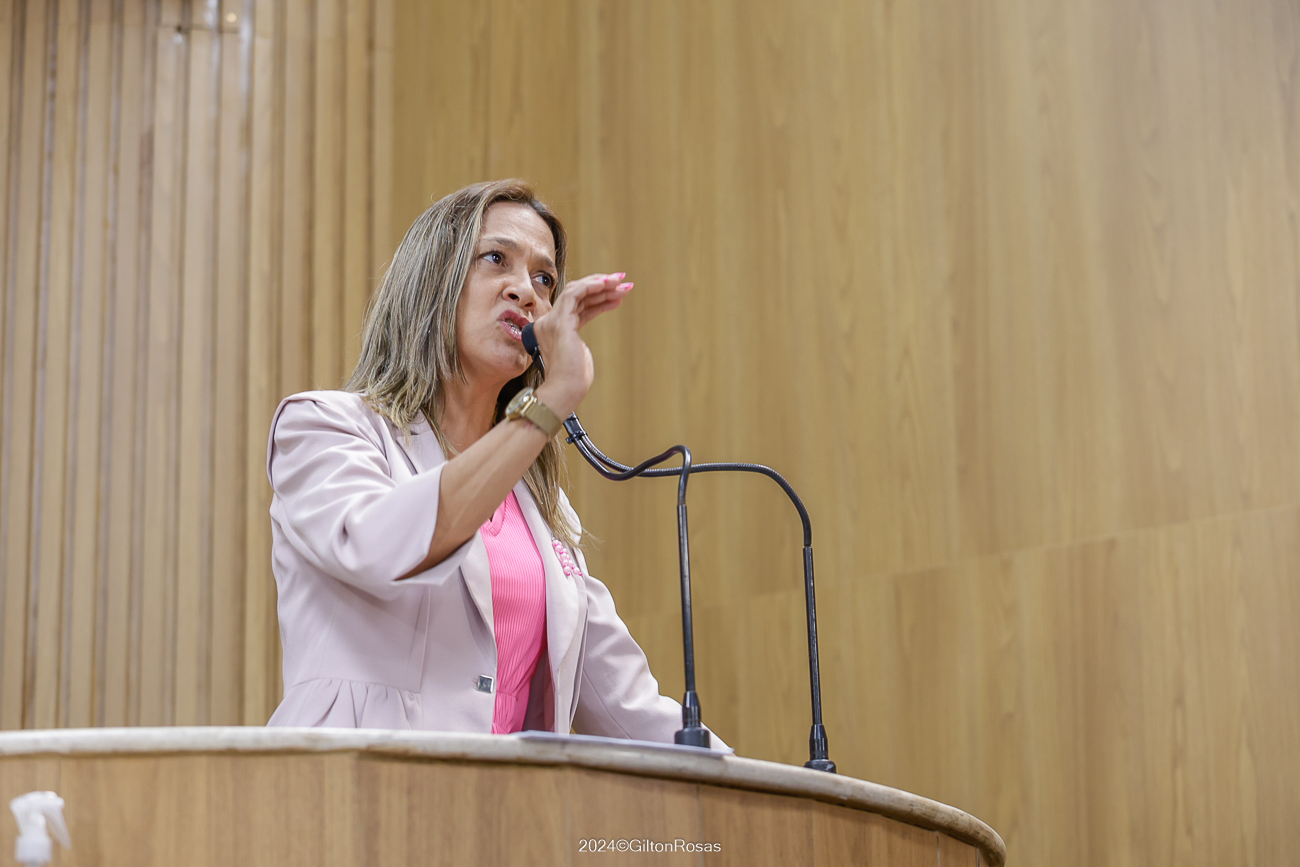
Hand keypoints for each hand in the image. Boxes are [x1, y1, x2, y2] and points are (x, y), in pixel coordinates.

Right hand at [531, 272, 632, 416]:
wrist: (565, 390)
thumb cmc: (575, 379)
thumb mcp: (581, 350)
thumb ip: (581, 336)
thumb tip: (592, 325)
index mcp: (554, 330)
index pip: (578, 306)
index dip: (599, 298)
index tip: (619, 293)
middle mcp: (550, 322)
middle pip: (578, 295)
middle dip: (602, 286)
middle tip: (623, 280)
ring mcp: (552, 321)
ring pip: (576, 290)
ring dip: (600, 284)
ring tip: (621, 282)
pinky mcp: (560, 322)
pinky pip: (573, 294)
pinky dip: (590, 286)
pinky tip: (606, 284)